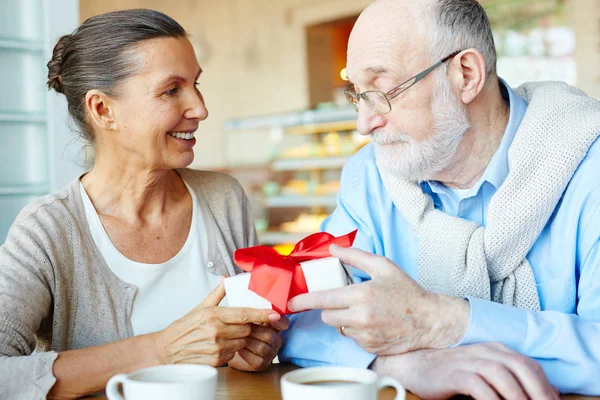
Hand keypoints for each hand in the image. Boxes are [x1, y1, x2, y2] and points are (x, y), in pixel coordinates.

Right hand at [152, 277, 280, 366]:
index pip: (245, 314)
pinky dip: (232, 350)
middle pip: (247, 329)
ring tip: (228, 336)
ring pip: (242, 343)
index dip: (262, 314)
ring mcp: (217, 347)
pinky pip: (234, 355)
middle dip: (250, 327)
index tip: (275, 314)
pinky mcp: (216, 361)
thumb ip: (216, 294)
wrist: (166, 351)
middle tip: (247, 325)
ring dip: (240, 339)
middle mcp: (216, 331)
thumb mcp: (199, 308)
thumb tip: (225, 278)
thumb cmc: (183, 329)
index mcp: (213, 315)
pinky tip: (222, 346)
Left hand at [228, 317, 289, 371]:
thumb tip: (261, 305)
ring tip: (238, 338)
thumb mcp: (246, 316)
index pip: (284, 323)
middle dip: (254, 331)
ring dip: (248, 343)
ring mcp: (270, 353)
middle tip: (241, 328)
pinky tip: (240, 350)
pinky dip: (246, 355)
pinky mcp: (263, 364)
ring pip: (263, 348)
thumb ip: (255, 312)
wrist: (229, 344)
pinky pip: (258, 360)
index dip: (278, 321)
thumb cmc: (238, 328)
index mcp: (274, 325)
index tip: (271, 317)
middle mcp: (275, 340)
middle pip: (270, 335)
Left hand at [287, 245, 468, 354]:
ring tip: (366, 311)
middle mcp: (360, 317)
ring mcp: (365, 335)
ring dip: (344, 319)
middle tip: (345, 300)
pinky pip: (352, 338)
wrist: (430, 320)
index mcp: (361, 295)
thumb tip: (333, 248)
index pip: (323, 299)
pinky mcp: (370, 347)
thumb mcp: (383, 266)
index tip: (291, 302)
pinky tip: (373, 323)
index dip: (304, 301)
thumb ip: (355, 256)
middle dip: (330, 308)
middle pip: (326, 316)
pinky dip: (357, 330)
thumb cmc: (407, 290)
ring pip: (338, 327)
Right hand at [373, 343, 559, 399]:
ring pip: (502, 375)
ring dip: (518, 396)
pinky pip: (478, 386)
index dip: (545, 385)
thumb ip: (505, 378)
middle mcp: (484, 351)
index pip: (529, 365)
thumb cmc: (449, 372)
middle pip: (520, 367)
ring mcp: (468, 360)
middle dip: (538, 391)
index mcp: (495, 349)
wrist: (412, 365)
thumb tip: (536, 394)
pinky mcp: (454, 373)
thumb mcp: (480, 371)